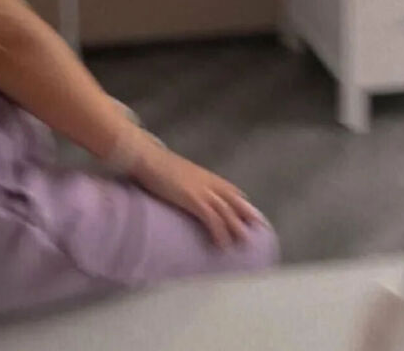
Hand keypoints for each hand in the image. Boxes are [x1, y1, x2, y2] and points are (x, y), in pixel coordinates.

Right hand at [133, 137, 263, 248]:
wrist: (145, 157)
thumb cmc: (155, 165)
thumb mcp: (176, 173)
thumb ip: (184, 182)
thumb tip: (183, 191)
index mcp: (204, 175)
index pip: (229, 189)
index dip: (241, 202)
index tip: (250, 213)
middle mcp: (207, 182)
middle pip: (233, 199)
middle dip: (246, 215)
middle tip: (258, 229)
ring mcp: (201, 190)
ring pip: (226, 211)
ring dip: (236, 228)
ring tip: (244, 244)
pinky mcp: (193, 199)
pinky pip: (212, 218)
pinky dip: (219, 232)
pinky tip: (222, 244)